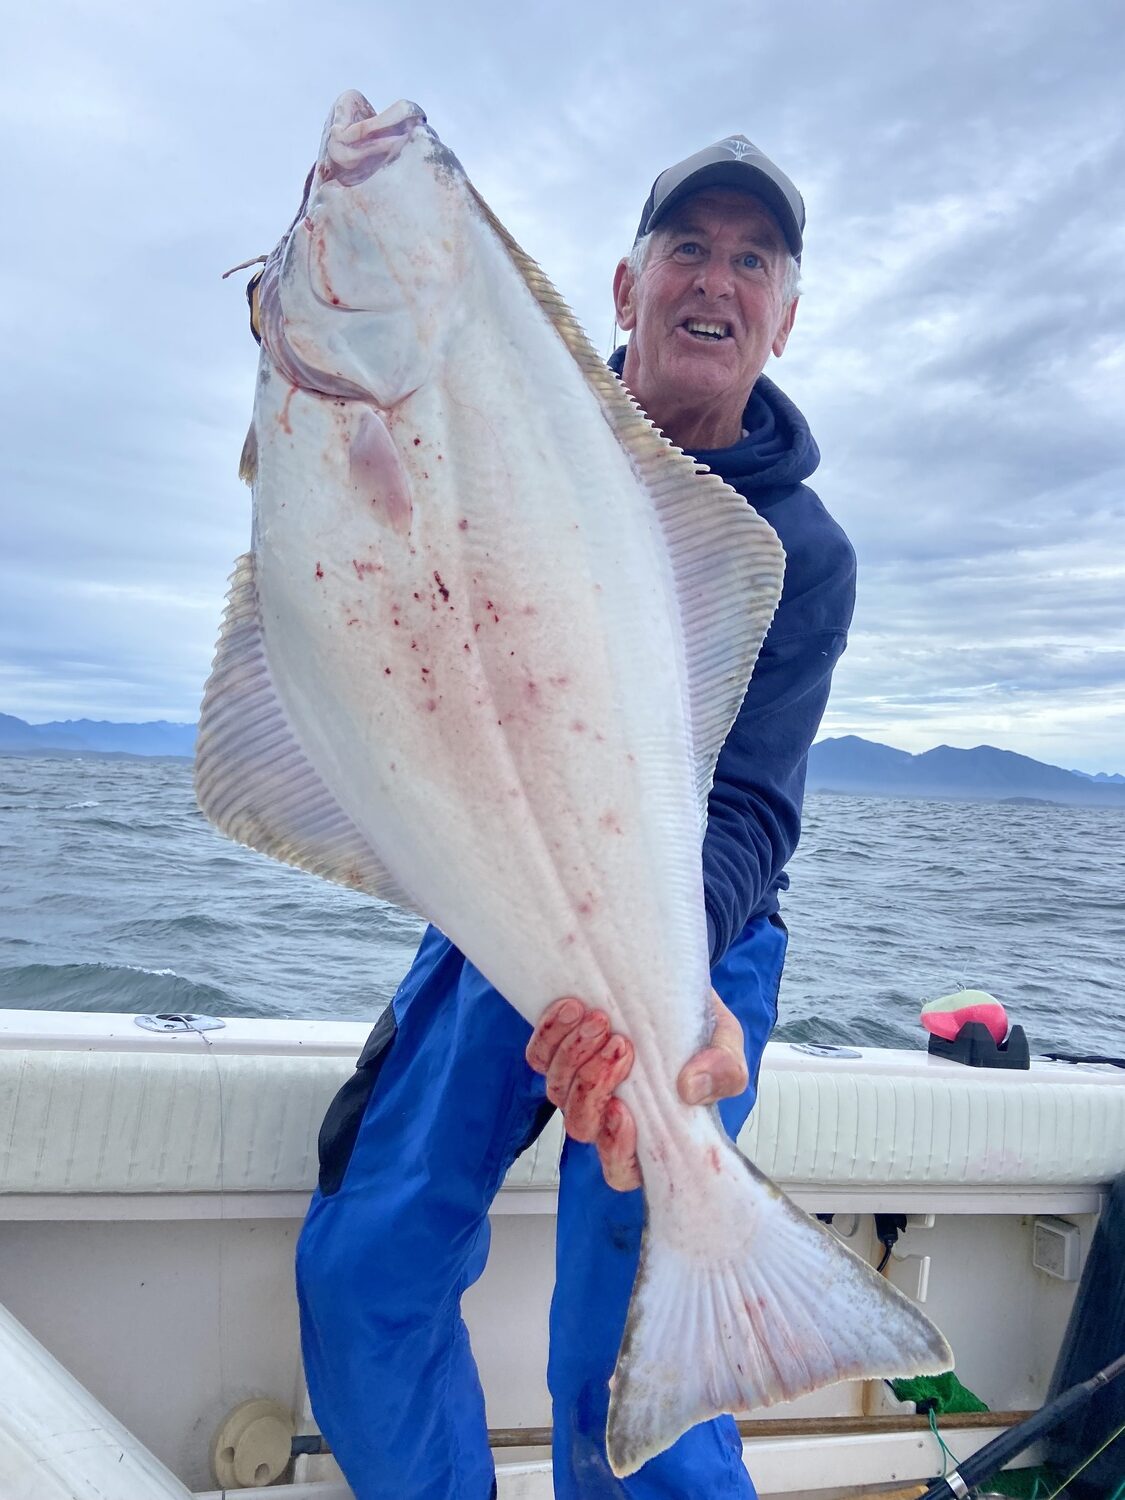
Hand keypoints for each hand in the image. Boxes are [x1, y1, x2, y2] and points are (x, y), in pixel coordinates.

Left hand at [525, 990, 747, 1191]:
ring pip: (557, 1090)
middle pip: (582, 1125)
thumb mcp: (725, 1046)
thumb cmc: (695, 1027)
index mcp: (648, 1131)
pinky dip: (552, 1032)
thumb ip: (724, 1070)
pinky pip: (539, 1055)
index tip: (622, 1110)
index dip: (616, 1150)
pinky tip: (574, 1008)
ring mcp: (578, 1084)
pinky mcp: (558, 1052)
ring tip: (602, 1020)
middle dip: (595, 1084)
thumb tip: (691, 1090)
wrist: (669, 986)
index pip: (621, 1170)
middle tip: (623, 1045)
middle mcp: (606, 1114)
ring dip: (575, 1055)